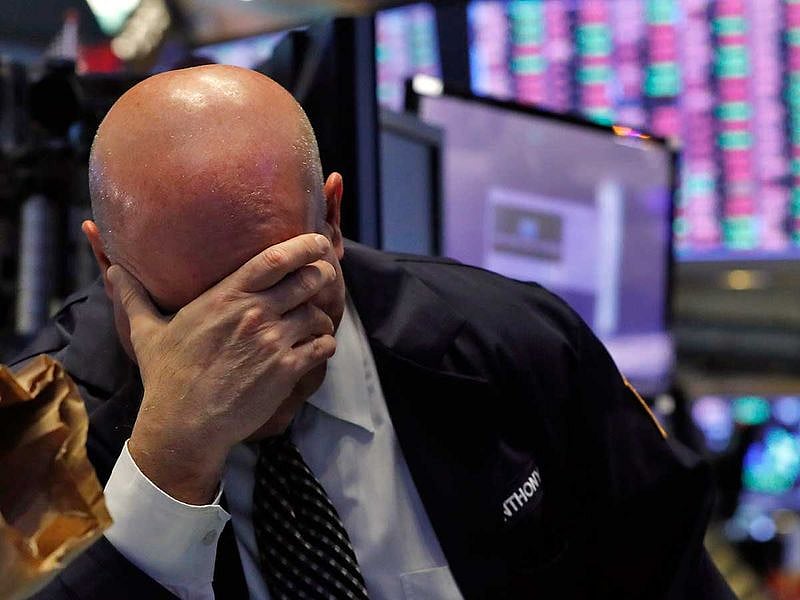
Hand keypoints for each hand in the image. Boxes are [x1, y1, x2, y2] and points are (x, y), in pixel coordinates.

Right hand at [107, 233, 337, 502]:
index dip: (304, 246)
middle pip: (307, 280)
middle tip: (324, 278)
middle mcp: (254, 314)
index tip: (318, 241)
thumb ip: (134, 297)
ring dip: (322, 317)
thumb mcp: (146, 332)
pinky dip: (325, 345)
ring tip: (316, 324)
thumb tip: (113, 272)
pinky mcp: (285, 371)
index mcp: (225, 297)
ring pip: (318, 315)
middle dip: (322, 276)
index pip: (275, 259)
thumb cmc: (166, 378)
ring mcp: (272, 342)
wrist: (183, 426)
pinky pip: (322, 347)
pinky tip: (316, 348)